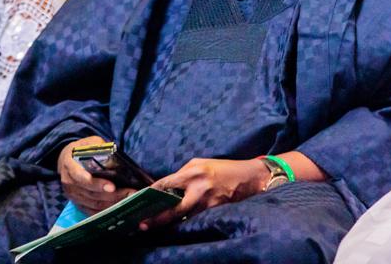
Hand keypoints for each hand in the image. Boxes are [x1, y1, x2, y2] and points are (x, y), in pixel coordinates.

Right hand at [58, 137, 136, 214]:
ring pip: (94, 204)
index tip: (112, 186)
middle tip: (130, 193)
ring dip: (112, 204)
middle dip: (112, 195)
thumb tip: (112, 153)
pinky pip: (92, 211)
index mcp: (69, 166)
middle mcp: (69, 184)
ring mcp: (73, 196)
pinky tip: (119, 207)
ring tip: (129, 198)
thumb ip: (98, 146)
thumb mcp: (88, 142)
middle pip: (91, 194)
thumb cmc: (79, 150)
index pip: (82, 178)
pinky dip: (106, 211)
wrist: (65, 161)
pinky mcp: (78, 203)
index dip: (97, 184)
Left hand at [139, 158, 266, 229]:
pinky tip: (175, 226)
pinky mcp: (215, 210)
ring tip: (154, 227)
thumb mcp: (201, 164)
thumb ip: (184, 174)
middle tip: (142, 224)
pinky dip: (185, 221)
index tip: (140, 200)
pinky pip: (195, 218)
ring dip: (169, 222)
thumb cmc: (223, 168)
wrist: (249, 177)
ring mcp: (207, 201)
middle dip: (157, 217)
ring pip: (183, 216)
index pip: (167, 183)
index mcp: (193, 171)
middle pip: (173, 206)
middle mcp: (199, 186)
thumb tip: (167, 186)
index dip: (152, 193)